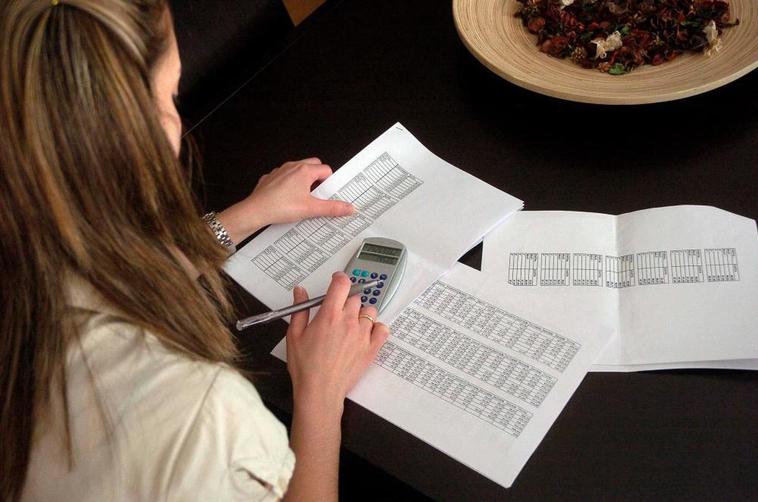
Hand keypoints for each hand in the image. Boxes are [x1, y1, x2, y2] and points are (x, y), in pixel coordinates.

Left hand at [217, 158, 353, 243]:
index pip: (326, 170)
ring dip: (303, 180)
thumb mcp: (311, 209)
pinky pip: (284, 177)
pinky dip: (288, 185)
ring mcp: (280, 171)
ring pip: (297, 170)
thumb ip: (332, 208)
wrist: (256, 211)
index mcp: (305, 171)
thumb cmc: (280, 207)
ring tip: (303, 198)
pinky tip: (287, 199)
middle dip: (318, 178)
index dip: (330, 182)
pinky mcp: (270, 178)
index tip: (329, 193)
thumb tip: (348, 208)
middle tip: (318, 194)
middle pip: (313, 165)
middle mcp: (292, 166)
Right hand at [286, 272, 388, 414]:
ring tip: (350, 324)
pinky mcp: (372, 348)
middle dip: (346, 300)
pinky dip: (377, 328)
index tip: (338, 281)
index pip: (342, 284)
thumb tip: (300, 291)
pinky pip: (383, 329)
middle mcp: (348, 321)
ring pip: (369, 311)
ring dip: (361, 313)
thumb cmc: (306, 367)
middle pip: (355, 297)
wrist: (320, 391)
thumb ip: (300, 309)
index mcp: (329, 315)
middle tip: (337, 311)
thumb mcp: (294, 335)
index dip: (340, 278)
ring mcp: (362, 335)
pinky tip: (366, 333)